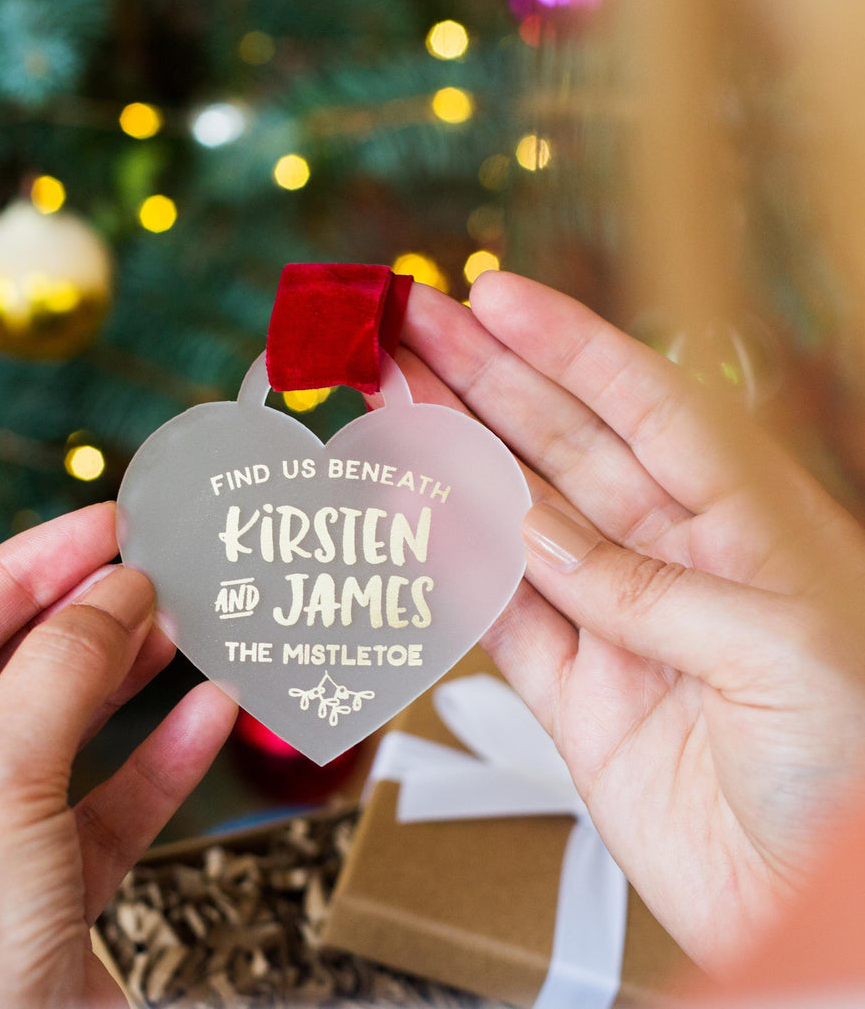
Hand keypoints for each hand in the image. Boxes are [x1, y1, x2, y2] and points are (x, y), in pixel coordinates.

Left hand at [0, 503, 236, 1008]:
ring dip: (132, 680)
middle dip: (87, 618)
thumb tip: (118, 589)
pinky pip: (110, 805)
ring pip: (66, 735)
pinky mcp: (46, 896)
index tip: (106, 522)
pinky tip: (212, 711)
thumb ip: (60, 672)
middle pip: (9, 674)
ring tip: (189, 624)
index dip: (30, 567)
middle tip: (156, 566)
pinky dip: (164, 759)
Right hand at [392, 272, 864, 969]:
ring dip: (450, 456)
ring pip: (515, 522)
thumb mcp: (778, 650)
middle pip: (564, 446)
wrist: (829, 913)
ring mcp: (617, 625)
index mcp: (753, 525)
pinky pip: (498, 617)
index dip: (569, 345)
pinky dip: (449, 566)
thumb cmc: (857, 776)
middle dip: (486, 377)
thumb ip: (642, 586)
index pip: (649, 408)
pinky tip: (408, 509)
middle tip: (413, 322)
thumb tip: (528, 530)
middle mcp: (677, 561)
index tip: (495, 297)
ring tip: (391, 394)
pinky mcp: (574, 695)